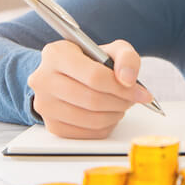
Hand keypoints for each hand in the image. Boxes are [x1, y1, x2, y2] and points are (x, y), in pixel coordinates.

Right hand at [27, 39, 153, 138]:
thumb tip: (128, 79)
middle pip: (93, 100)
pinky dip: (104, 127)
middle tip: (132, 99)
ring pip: (91, 119)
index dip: (122, 87)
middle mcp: (43, 79)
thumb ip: (126, 57)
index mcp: (55, 54)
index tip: (140, 92)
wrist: (66, 75)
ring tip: (121, 105)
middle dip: (120, 102)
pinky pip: (86, 134)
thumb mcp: (110, 50)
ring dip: (115, 115)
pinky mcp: (51, 125)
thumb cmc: (89, 62)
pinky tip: (108, 115)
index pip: (94, 76)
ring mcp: (44, 105)